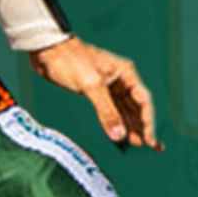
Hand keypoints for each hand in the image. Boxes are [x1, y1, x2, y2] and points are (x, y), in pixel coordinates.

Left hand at [31, 36, 160, 149]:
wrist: (46, 50)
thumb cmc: (69, 59)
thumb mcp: (91, 85)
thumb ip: (106, 111)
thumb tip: (119, 135)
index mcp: (124, 73)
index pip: (143, 101)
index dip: (148, 121)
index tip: (150, 140)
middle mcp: (119, 80)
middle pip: (136, 106)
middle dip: (143, 126)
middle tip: (151, 146)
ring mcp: (107, 86)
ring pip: (124, 109)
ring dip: (130, 125)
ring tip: (136, 143)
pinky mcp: (94, 91)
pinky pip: (110, 109)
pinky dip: (115, 121)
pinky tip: (118, 132)